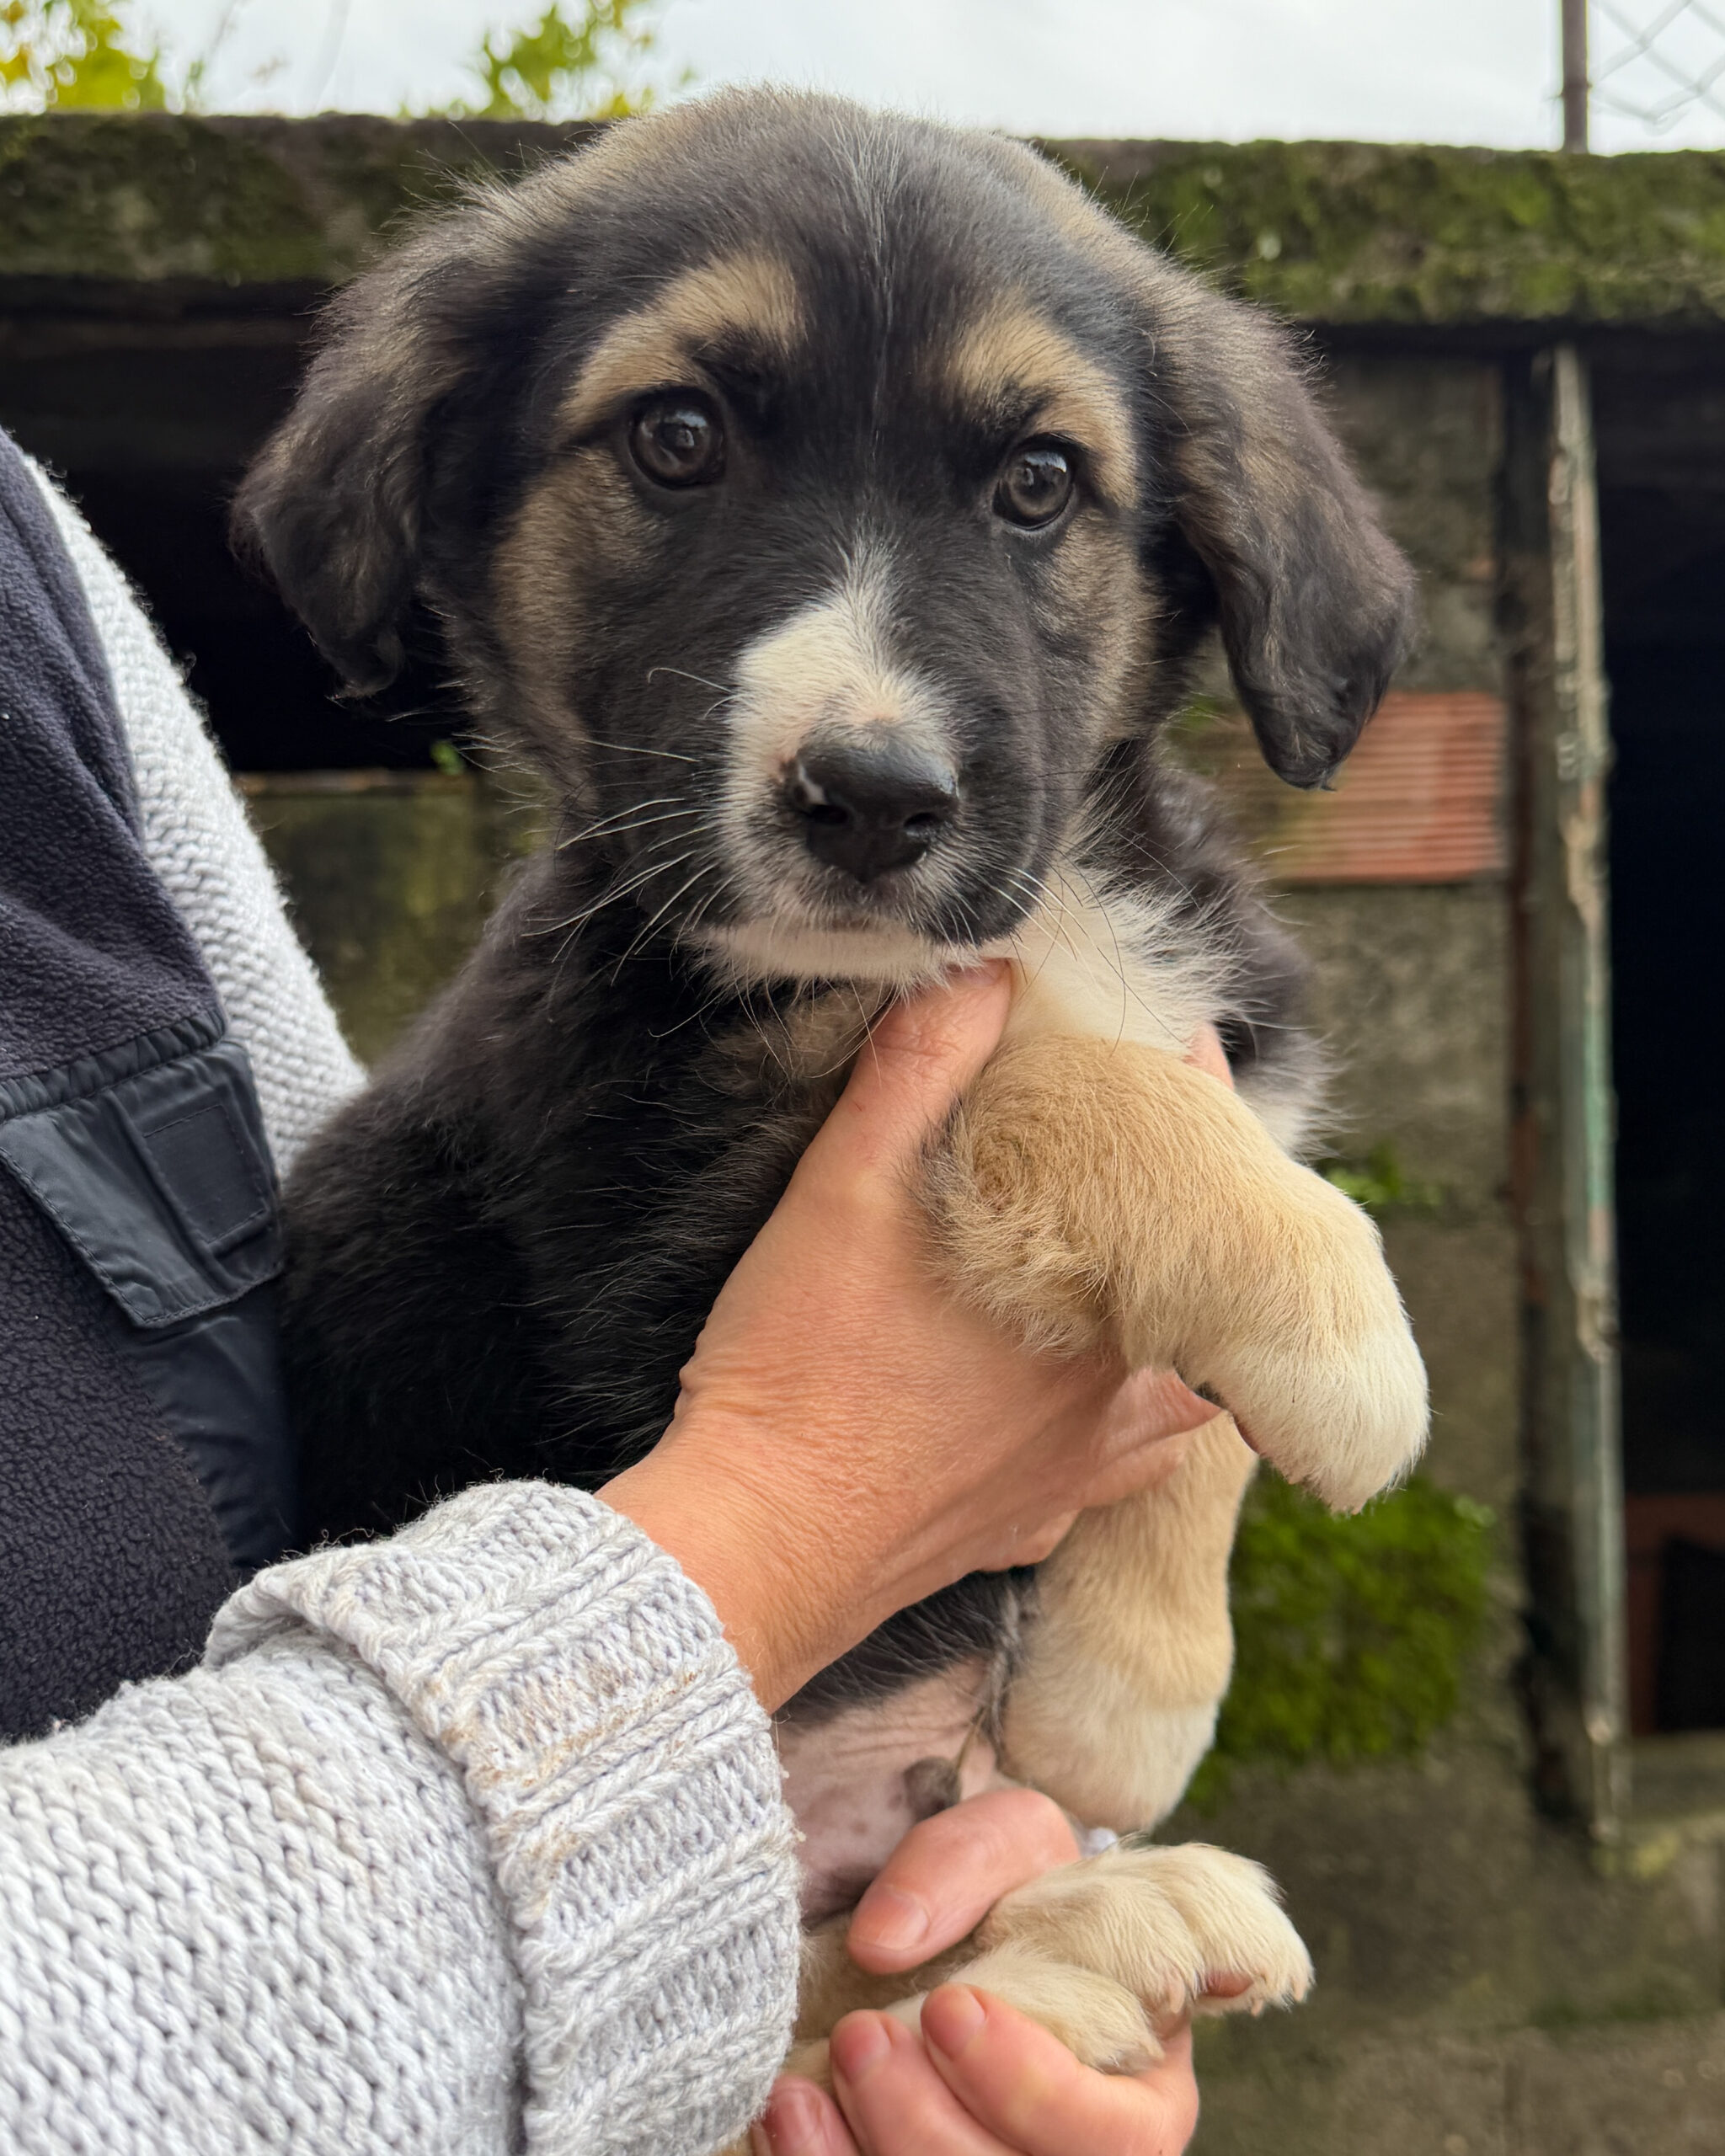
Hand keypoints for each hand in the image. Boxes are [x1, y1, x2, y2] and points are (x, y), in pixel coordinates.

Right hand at [602, 965, 1221, 1707]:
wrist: (757, 1543)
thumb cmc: (800, 1365)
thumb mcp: (843, 1191)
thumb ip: (918, 1073)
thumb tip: (987, 974)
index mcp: (1090, 1307)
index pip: (1190, 1190)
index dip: (1201, 1111)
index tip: (1200, 1057)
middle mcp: (1106, 1397)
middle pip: (1197, 1294)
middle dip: (1189, 1226)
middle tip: (1168, 1168)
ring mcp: (1069, 1474)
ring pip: (1173, 1401)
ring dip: (1176, 1342)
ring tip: (1153, 1293)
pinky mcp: (1021, 1528)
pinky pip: (1107, 1478)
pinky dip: (1114, 1438)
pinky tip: (1081, 1417)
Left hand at [752, 1789, 1201, 2154]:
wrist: (945, 1932)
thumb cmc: (1006, 1894)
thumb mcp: (1009, 1841)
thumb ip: (963, 1863)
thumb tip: (883, 1939)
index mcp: (1138, 2091)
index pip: (1116, 2137)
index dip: (1031, 2088)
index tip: (949, 2006)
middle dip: (926, 2127)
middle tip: (860, 2035)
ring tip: (802, 2086)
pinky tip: (786, 2116)